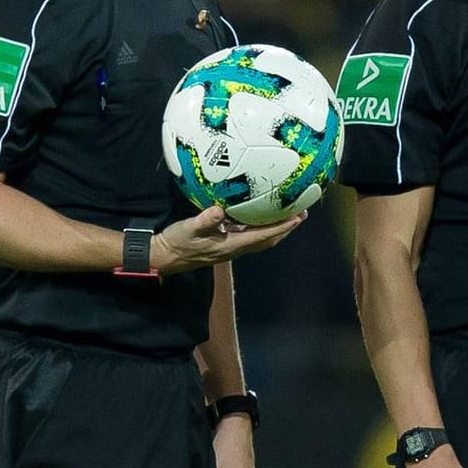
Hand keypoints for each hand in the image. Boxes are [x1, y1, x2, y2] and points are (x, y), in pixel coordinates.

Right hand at [155, 205, 304, 273]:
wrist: (166, 257)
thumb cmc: (178, 243)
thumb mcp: (190, 229)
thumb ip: (205, 220)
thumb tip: (219, 210)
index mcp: (232, 246)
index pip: (263, 236)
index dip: (282, 227)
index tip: (297, 218)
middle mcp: (236, 249)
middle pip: (268, 240)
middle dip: (286, 228)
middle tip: (301, 214)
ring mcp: (231, 248)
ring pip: (261, 239)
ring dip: (276, 229)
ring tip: (288, 215)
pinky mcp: (225, 244)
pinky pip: (250, 236)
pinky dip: (261, 227)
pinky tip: (260, 216)